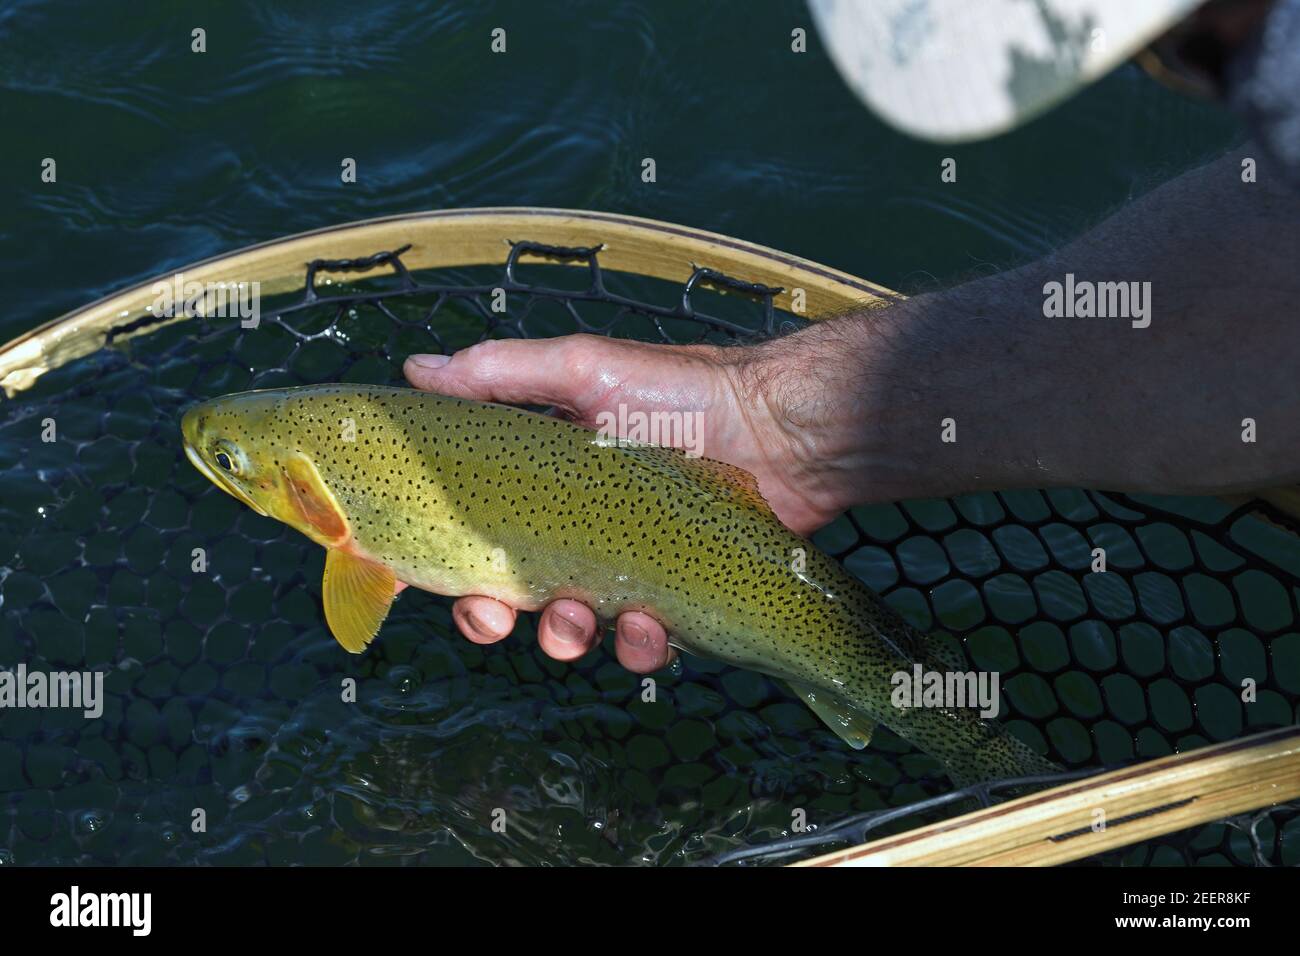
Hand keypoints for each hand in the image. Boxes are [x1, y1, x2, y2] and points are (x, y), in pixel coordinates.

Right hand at [402, 332, 858, 671]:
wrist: (782, 425)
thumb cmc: (684, 390)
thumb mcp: (586, 369)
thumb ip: (501, 374)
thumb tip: (416, 370)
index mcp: (546, 483)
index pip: (483, 533)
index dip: (457, 564)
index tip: (443, 579)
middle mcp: (581, 529)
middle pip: (518, 591)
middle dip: (498, 615)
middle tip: (501, 619)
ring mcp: (630, 567)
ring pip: (579, 626)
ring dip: (568, 635)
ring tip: (581, 620)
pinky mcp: (679, 596)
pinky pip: (647, 641)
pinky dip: (641, 645)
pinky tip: (649, 627)